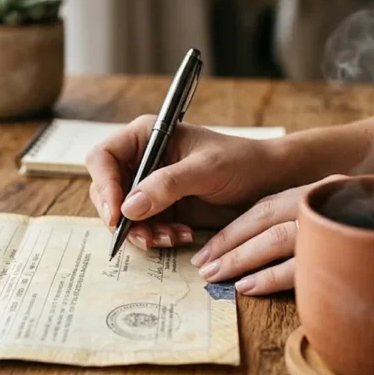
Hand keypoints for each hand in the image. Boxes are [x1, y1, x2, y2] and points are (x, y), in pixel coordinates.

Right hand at [85, 114, 281, 250]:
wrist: (269, 183)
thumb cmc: (242, 162)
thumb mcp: (206, 170)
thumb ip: (167, 185)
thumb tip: (128, 207)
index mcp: (146, 137)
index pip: (103, 158)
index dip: (104, 185)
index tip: (117, 214)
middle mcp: (142, 160)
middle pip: (106, 190)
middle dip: (122, 217)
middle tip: (144, 236)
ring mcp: (149, 187)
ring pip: (123, 214)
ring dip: (141, 231)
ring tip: (171, 237)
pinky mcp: (161, 209)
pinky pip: (143, 227)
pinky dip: (156, 236)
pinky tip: (180, 236)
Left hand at [190, 175, 344, 295]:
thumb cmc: (363, 229)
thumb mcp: (331, 218)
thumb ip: (298, 227)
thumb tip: (250, 252)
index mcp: (312, 194)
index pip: (264, 210)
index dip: (231, 232)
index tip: (204, 254)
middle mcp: (318, 205)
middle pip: (265, 221)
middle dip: (228, 246)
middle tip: (201, 268)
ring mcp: (330, 226)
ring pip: (277, 239)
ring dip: (241, 259)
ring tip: (214, 276)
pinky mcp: (343, 253)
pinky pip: (301, 266)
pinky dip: (271, 277)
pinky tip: (246, 287)